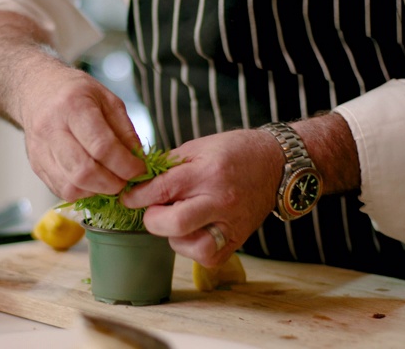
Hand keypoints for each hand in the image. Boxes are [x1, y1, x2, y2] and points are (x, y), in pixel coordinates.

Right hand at [19, 63, 146, 201]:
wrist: (38, 90)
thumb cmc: (76, 93)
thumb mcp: (108, 100)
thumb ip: (125, 131)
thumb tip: (138, 161)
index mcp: (73, 106)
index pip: (102, 147)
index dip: (125, 165)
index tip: (139, 170)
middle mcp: (51, 128)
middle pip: (84, 172)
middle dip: (112, 184)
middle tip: (125, 181)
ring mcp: (40, 150)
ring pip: (70, 186)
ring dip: (97, 191)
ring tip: (110, 181)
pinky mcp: (36, 165)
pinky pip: (61, 190)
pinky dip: (83, 192)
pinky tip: (93, 182)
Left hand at [121, 129, 282, 266]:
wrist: (276, 163)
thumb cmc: (234, 151)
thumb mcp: (198, 147)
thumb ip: (167, 166)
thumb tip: (137, 182)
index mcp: (206, 172)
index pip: (162, 189)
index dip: (137, 196)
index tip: (128, 198)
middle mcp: (220, 200)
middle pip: (174, 223)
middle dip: (153, 219)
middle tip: (154, 211)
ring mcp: (231, 223)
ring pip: (191, 246)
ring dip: (174, 237)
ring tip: (178, 220)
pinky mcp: (238, 240)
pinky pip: (208, 257)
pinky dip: (193, 249)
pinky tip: (193, 232)